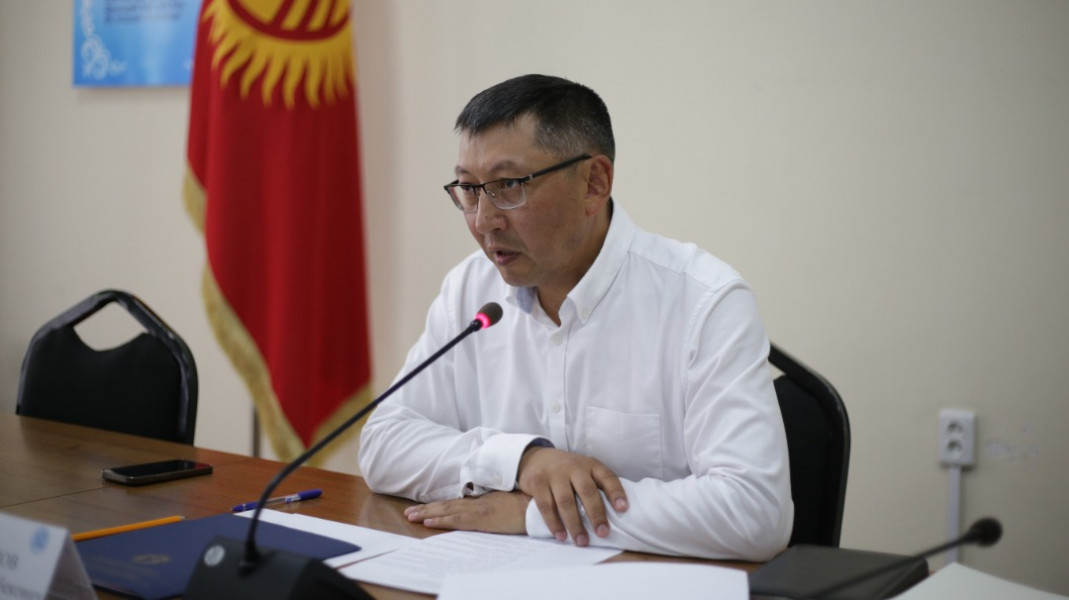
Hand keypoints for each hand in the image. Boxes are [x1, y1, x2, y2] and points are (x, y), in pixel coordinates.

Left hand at [404, 491, 530, 534]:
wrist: (539, 505)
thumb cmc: (527, 506)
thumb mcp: (507, 505)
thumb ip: (494, 507)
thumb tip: (487, 511)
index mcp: (483, 501)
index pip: (455, 503)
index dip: (438, 506)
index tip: (423, 509)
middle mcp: (477, 503)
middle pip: (447, 505)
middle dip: (426, 509)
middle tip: (408, 513)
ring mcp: (479, 510)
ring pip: (448, 511)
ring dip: (428, 513)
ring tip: (411, 516)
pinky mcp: (482, 519)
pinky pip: (458, 520)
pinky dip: (442, 520)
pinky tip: (430, 521)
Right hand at [516, 446, 627, 546]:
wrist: (536, 458)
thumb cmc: (567, 472)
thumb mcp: (584, 471)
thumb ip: (597, 486)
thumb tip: (617, 515)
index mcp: (590, 465)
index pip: (607, 476)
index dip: (616, 492)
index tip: (623, 509)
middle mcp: (573, 467)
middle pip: (587, 491)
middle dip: (596, 514)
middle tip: (602, 533)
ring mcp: (554, 474)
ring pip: (566, 501)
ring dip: (575, 524)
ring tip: (581, 541)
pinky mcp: (537, 482)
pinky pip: (546, 505)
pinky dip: (554, 523)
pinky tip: (561, 535)